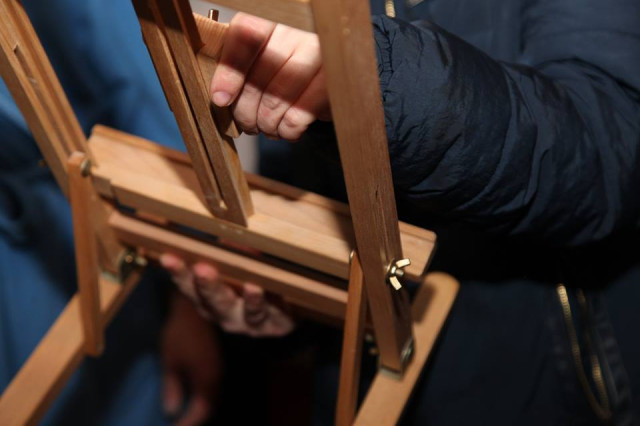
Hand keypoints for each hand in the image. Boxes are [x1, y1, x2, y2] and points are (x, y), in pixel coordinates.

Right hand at [160, 253, 294, 336]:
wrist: (286, 315)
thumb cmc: (254, 285)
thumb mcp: (240, 267)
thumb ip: (232, 252)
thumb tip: (228, 232)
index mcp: (209, 300)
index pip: (189, 286)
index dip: (178, 272)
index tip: (168, 257)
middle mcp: (225, 315)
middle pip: (212, 302)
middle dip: (207, 285)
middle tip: (202, 269)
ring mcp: (248, 323)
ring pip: (244, 312)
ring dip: (247, 299)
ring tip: (249, 285)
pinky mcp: (274, 326)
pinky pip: (269, 314)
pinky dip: (264, 302)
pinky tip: (261, 289)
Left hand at [162, 293, 220, 425]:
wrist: (196, 305)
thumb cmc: (181, 333)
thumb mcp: (170, 361)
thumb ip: (172, 387)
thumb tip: (172, 412)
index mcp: (207, 380)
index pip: (201, 412)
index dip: (188, 424)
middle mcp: (217, 377)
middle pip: (209, 406)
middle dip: (194, 417)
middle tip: (179, 423)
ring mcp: (218, 367)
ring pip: (211, 395)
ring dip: (199, 406)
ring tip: (184, 412)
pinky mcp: (216, 359)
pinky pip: (211, 385)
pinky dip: (201, 394)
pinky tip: (190, 393)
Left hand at [210, 13, 329, 140]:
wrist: (331, 64)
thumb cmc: (287, 62)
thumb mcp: (260, 54)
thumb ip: (238, 66)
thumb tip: (221, 98)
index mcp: (273, 19)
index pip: (246, 37)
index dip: (230, 72)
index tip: (221, 99)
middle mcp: (297, 31)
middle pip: (259, 79)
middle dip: (246, 111)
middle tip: (246, 123)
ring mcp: (319, 56)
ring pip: (276, 101)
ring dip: (266, 123)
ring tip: (266, 127)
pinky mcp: (332, 83)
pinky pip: (298, 116)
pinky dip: (287, 129)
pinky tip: (286, 128)